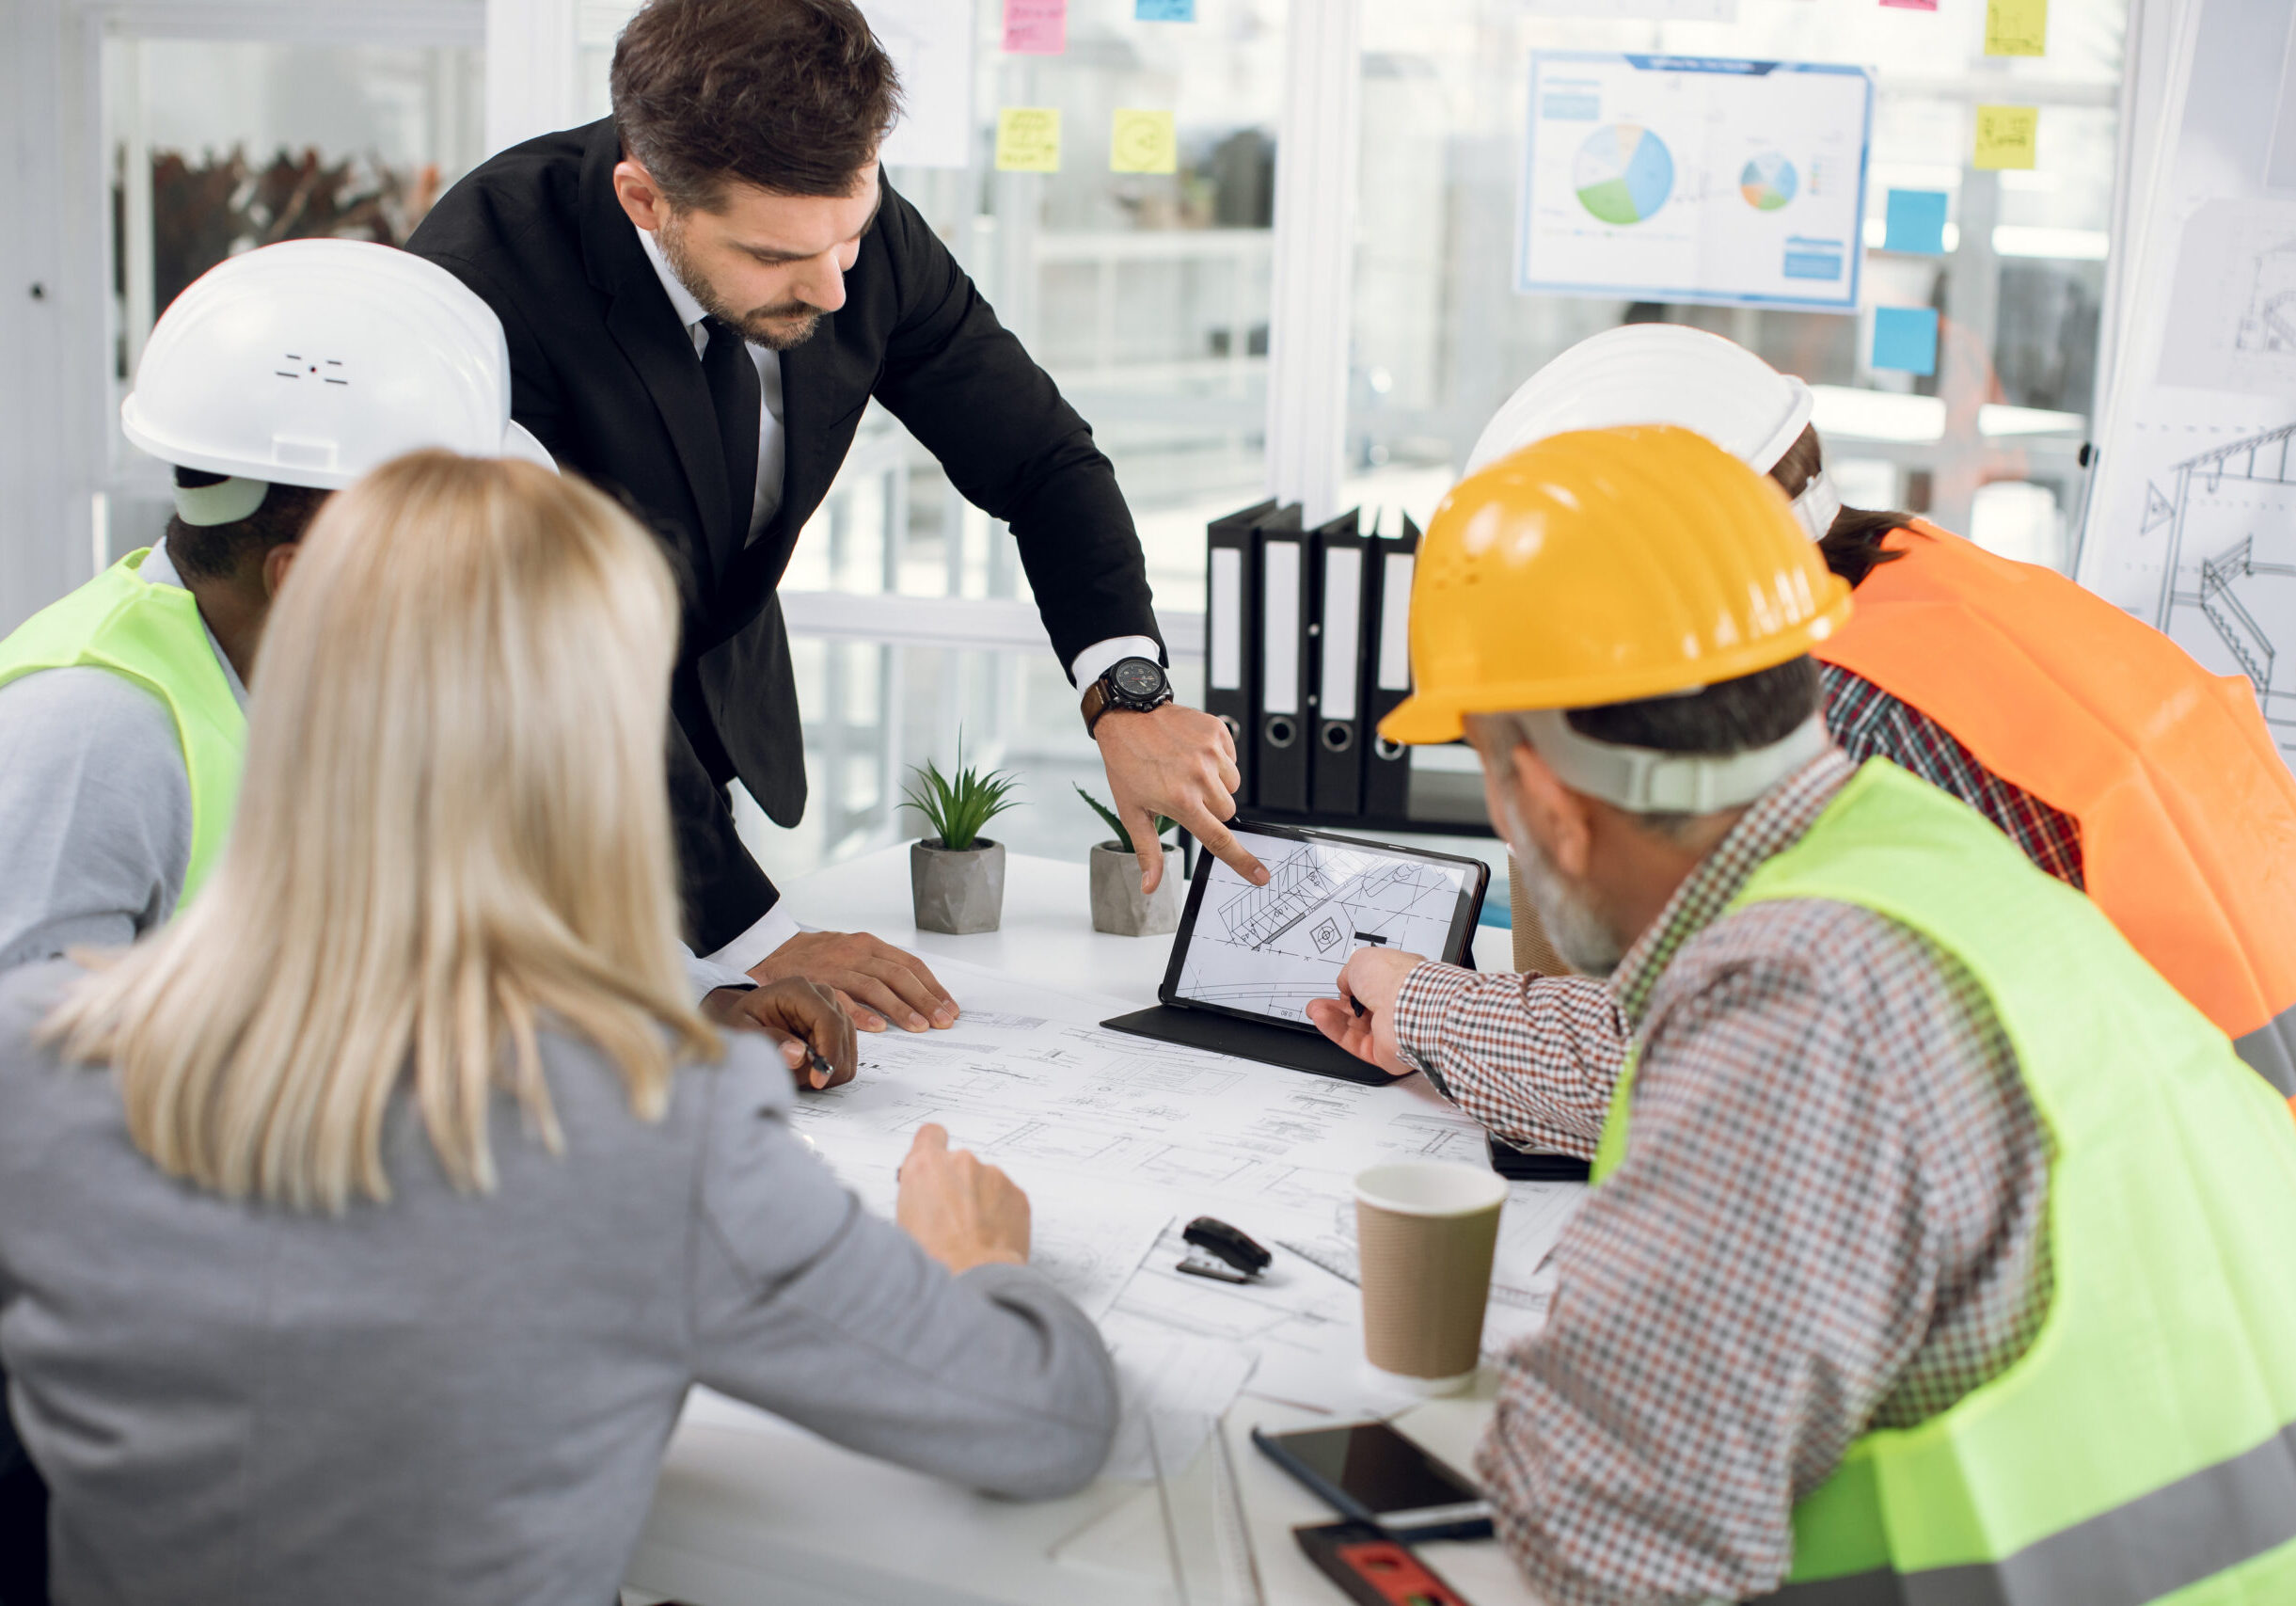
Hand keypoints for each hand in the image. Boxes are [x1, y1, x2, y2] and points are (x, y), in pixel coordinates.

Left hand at [702, 978, 856, 1090]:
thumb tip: (799, 1055)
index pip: (829, 1021)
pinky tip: (807, 1068)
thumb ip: (768, 1041)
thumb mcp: (742, 1030)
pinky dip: (830, 1069)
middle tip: (798, 1080)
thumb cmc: (742, 1022)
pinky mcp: (838, 1025)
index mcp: (798, 990)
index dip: (828, 1053)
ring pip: (848, 1049)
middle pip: (842, 1036)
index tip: (817, 1080)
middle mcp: (821, 995)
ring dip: (827, 1069)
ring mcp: (833, 1009)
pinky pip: (847, 1055)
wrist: (746, 1019)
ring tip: (797, 1071)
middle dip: (825, 1065)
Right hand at [748, 930, 957, 1033]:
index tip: (949, 1007)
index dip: (932, 986)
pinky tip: (878, 1028)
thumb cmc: (819, 955)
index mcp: (870, 945)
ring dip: (901, 1009)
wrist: (774, 949)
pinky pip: (843, 999)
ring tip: (920, 1027)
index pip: (910, 965)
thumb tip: (917, 993)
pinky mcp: (817, 982)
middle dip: (925, 1000)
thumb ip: (880, 967)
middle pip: (899, 976)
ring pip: (876, 987)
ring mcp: (837, 967)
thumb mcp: (853, 951)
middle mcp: (857, 953)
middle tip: (943, 1021)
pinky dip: (861, 1014)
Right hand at [895, 1124, 1029, 1272]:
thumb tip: (923, 1197)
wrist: (973, 1278)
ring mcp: (993, 1175)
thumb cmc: (935, 1257)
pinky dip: (1001, 1213)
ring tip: (972, 1234)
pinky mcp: (1017, 1193)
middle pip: (960, 1164)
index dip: (933, 1148)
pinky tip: (990, 1237)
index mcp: (925, 1165)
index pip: (931, 1135)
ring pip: (985, 1182)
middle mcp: (961, 1162)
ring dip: (981, 1200)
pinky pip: (1006, 1198)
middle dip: (958, 1185)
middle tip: (952, 1217)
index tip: (936, 1161)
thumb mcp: (904, 1221)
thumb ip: (917, 1194)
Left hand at [1095, 702, 1268, 894]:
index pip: (1219, 839)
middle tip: (1187, 795)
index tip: (1261, 875)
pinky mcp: (1217, 732)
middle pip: (1228, 811)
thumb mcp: (1132, 811)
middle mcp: (1200, 777)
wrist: (1127, 716)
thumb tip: (1150, 886)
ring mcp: (1211, 752)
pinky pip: (1231, 758)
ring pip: (1232, 785)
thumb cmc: (1126, 764)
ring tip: (1188, 771)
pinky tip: (1193, 753)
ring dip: (1216, 784)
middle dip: (1212, 809)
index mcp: (1181, 801)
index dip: (1242, 861)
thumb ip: (1148, 851)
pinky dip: (1217, 760)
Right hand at [1302, 947, 1427, 1079]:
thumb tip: (1344, 984)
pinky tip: (1322, 1019)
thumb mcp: (1362, 960)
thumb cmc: (1396, 979)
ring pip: (1354, 1026)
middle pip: (1361, 1009)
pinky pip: (1353, 1042)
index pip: (1373, 985)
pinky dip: (1335, 1031)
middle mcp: (1397, 1006)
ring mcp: (1391, 1029)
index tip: (1340, 985)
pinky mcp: (1383, 1052)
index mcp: (1399, 980)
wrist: (1407, 1006)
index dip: (1354, 985)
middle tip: (1322, 1000)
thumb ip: (1349, 973)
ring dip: (1332, 1016)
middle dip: (1338, 1004)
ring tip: (1315, 1009)